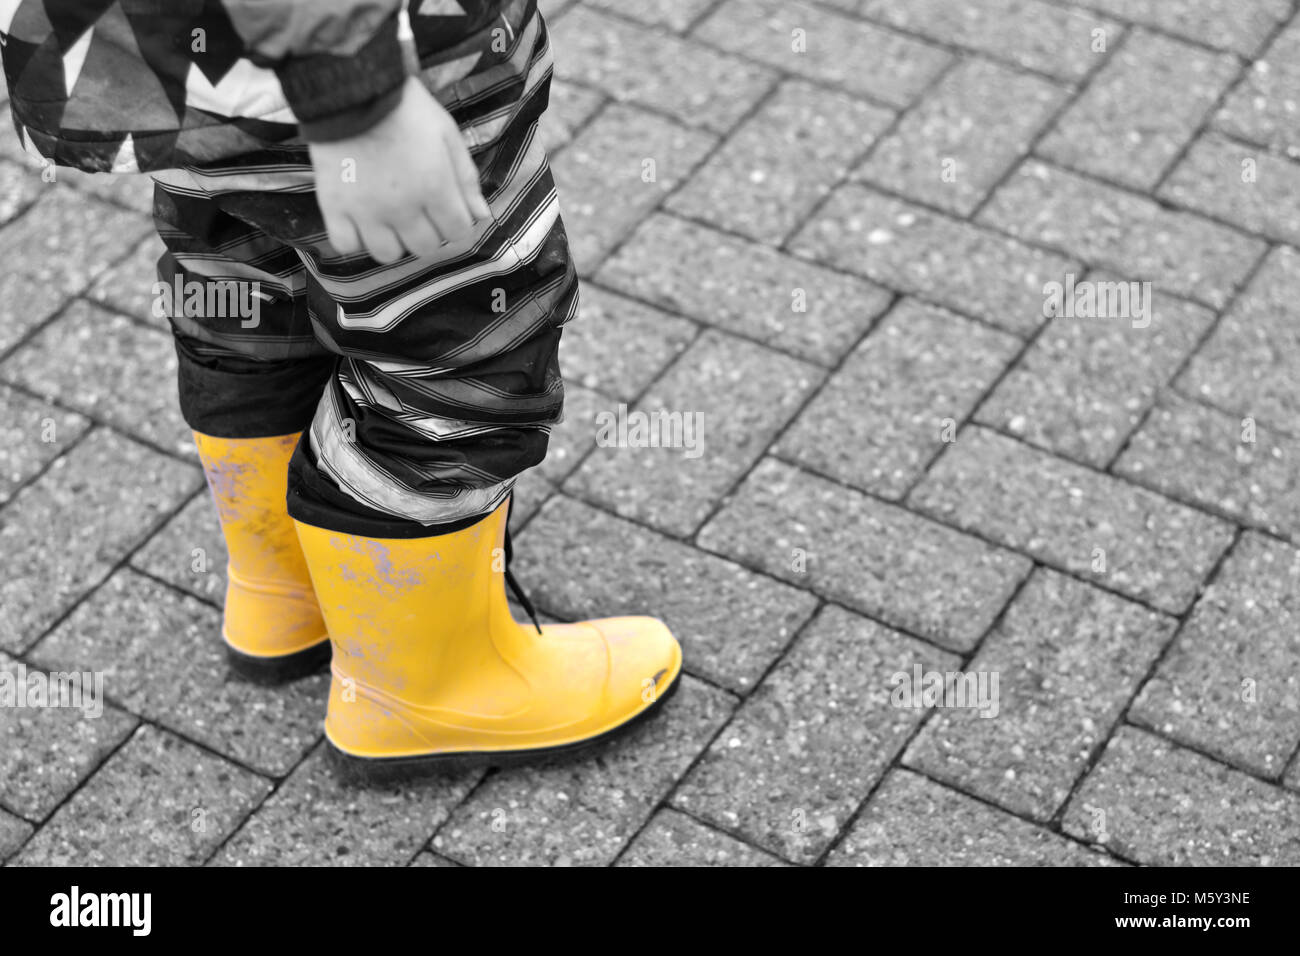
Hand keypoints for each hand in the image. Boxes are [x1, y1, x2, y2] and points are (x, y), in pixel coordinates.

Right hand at [309, 77, 492, 262]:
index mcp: (435, 188)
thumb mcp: (447, 135)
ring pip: (387, 254)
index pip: (458, 232)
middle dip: (428, 233)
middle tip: (417, 211)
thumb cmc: (406, 108)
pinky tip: (359, 222)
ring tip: (388, 219)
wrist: (352, 88)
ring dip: (393, 241)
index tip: (447, 211)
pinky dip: (355, 239)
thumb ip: (466, 178)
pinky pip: (347, 245)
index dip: (456, 224)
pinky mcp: (334, 207)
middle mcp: (403, 207)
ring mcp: (366, 211)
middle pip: (425, 247)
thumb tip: (481, 215)